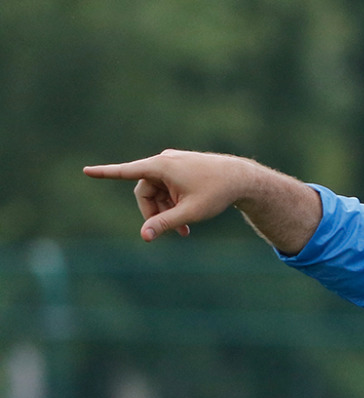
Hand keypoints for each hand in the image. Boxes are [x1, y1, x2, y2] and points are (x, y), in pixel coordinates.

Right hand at [82, 150, 321, 252]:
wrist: (243, 178)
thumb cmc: (217, 193)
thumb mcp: (190, 212)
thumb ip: (164, 224)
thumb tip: (143, 236)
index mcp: (160, 166)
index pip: (126, 171)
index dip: (105, 173)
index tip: (86, 171)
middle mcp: (163, 161)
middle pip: (145, 192)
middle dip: (155, 214)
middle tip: (172, 234)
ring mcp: (171, 163)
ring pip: (157, 192)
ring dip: (166, 211)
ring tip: (184, 232)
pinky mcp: (179, 167)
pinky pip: (167, 188)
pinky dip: (173, 203)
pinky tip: (186, 220)